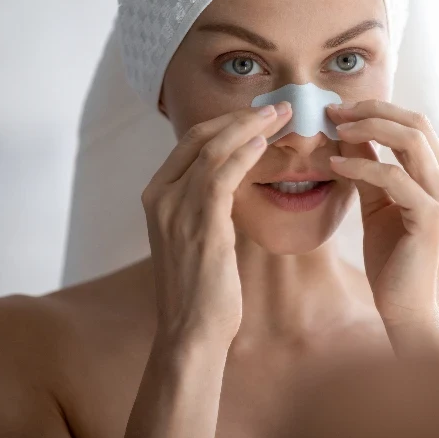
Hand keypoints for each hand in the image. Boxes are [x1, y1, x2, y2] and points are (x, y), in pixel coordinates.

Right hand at [141, 102, 292, 345]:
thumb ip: (206, 206)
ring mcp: (174, 208)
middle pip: (200, 136)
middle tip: (277, 106)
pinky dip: (243, 153)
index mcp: (156, 196)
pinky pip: (220, 174)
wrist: (191, 331)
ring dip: (250, 127)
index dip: (226, 123)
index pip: (190, 142)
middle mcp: (159, 196)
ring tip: (282, 115)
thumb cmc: (202, 289)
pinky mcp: (198, 223)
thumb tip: (235, 181)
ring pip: (213, 149)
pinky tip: (265, 142)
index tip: (259, 114)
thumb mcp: (197, 237)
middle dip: (241, 117)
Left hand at [326, 101, 438, 331]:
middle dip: (372, 109)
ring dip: (368, 127)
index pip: (416, 125)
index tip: (339, 110)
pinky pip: (394, 177)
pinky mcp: (432, 218)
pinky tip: (335, 165)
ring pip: (411, 140)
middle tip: (333, 111)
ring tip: (334, 129)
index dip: (378, 110)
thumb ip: (367, 171)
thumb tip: (347, 134)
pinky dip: (361, 164)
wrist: (409, 312)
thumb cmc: (394, 263)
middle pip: (417, 122)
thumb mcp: (377, 206)